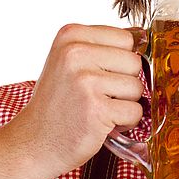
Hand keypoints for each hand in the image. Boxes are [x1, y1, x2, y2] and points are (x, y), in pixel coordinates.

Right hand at [16, 24, 145, 175]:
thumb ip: (102, 47)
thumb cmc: (59, 103)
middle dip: (124, 83)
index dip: (120, 62)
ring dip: (125, 104)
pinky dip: (126, 123)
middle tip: (98, 96)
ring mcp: (85, 81)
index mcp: (70, 35)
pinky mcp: (96, 108)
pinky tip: (103, 123)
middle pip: (134, 62)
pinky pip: (135, 111)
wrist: (33, 143)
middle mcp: (76, 53)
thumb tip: (144, 37)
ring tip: (99, 109)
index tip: (98, 76)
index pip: (126, 38)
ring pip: (137, 87)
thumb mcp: (70, 61)